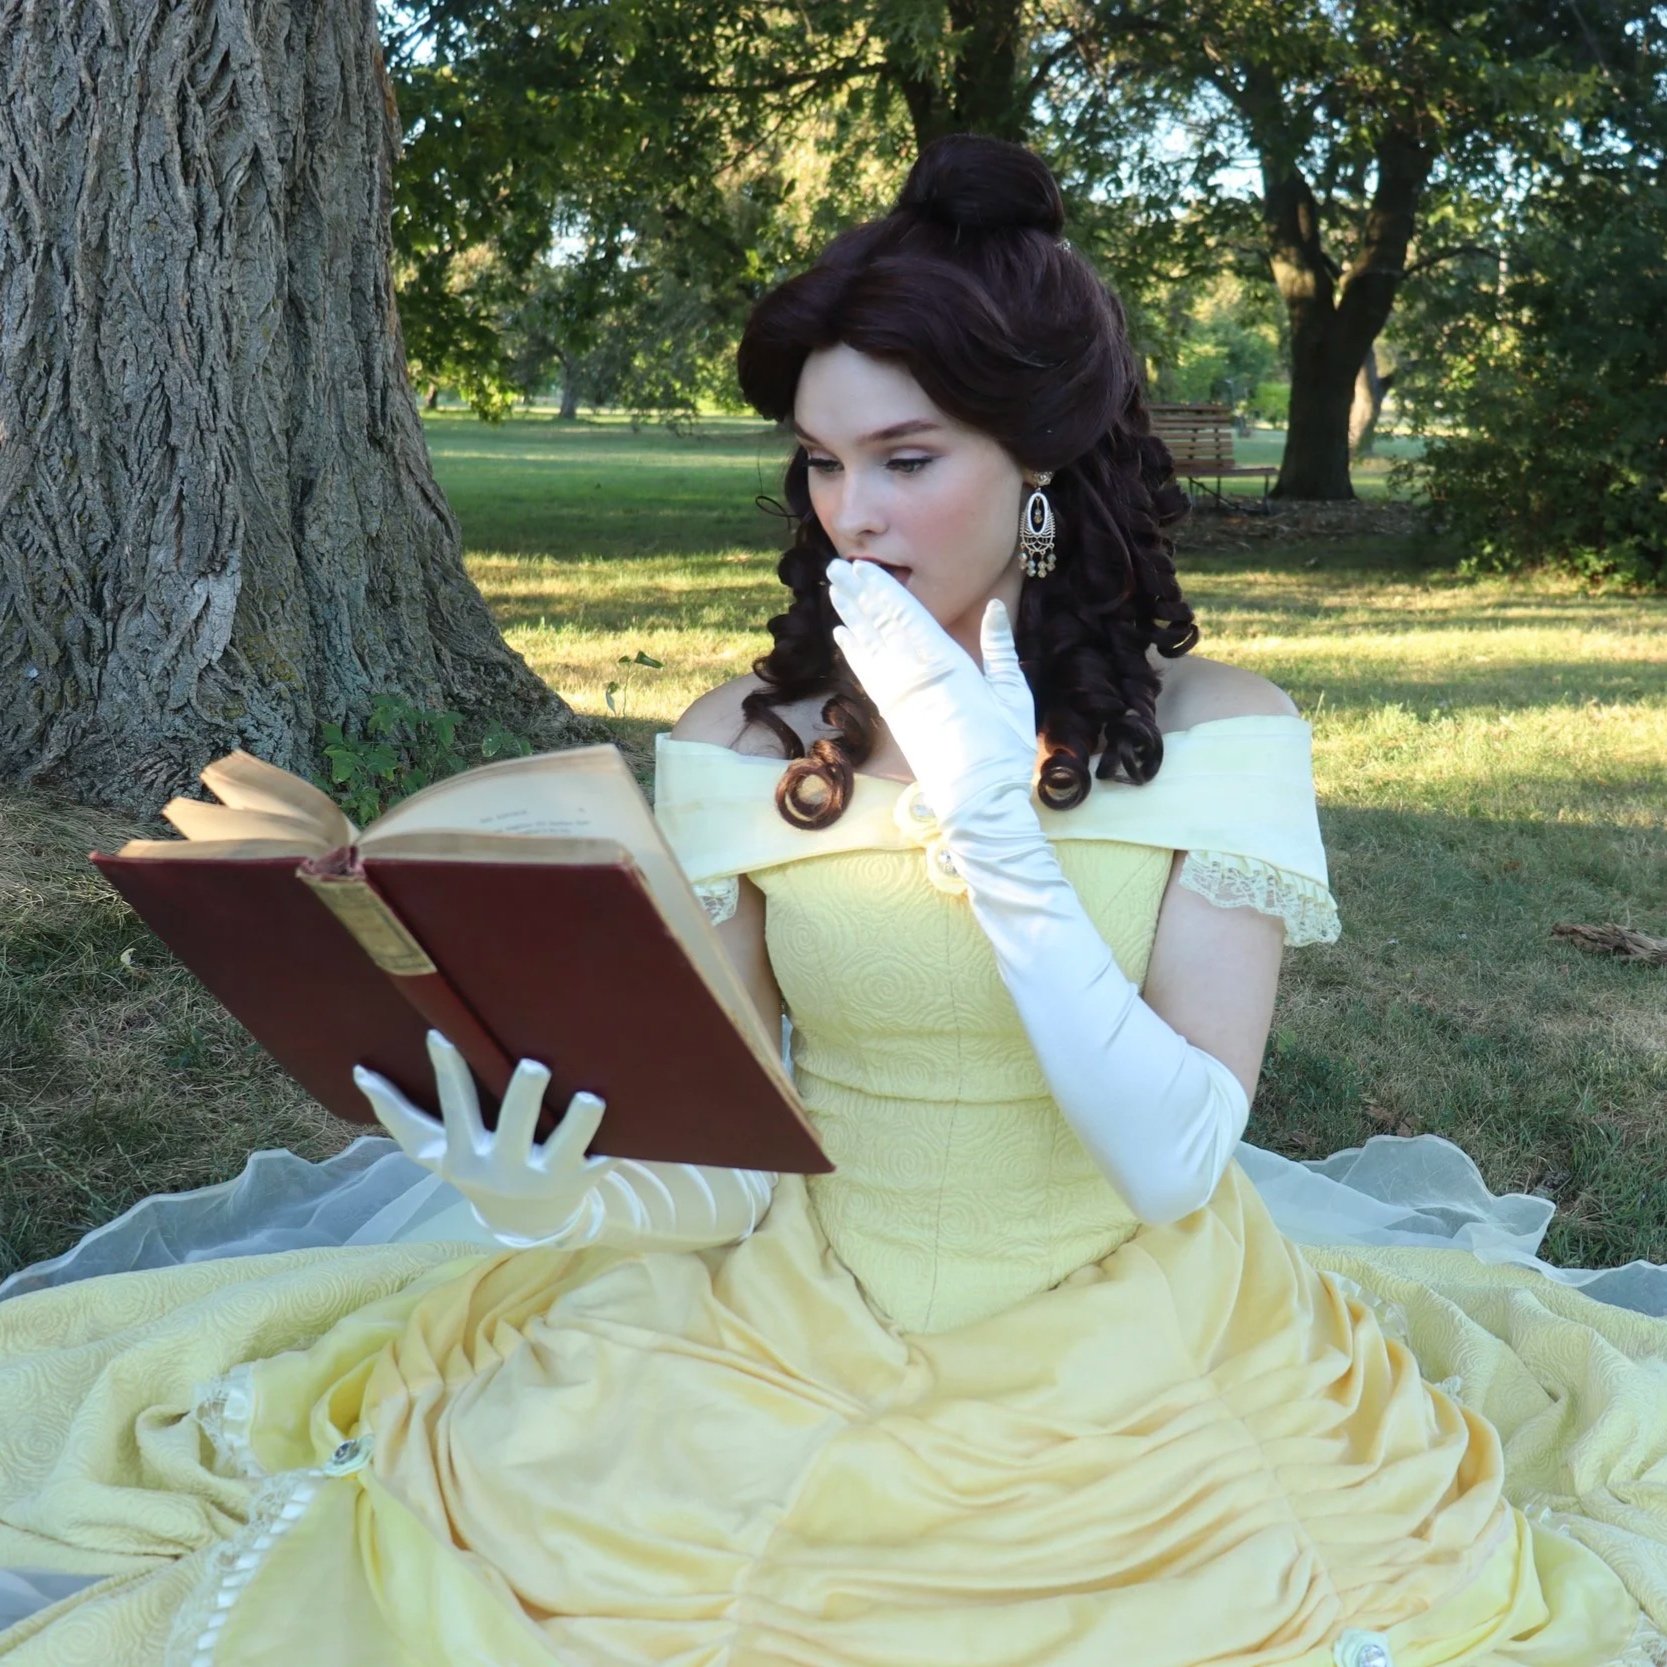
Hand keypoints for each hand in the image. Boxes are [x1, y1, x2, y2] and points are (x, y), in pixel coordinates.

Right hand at [354, 1030, 615, 1244]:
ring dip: (579, 1125)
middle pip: (513, 1128)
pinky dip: (618, 1145)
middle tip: (536, 1065)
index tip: (442, 1034)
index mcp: (469, 1153)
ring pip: (565, 1149)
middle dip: (524, 1099)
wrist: (526, 1223)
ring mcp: (546, 1176)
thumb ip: (400, 1115)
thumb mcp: (438, 1152)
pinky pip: (604, 1161)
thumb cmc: (477, 1166)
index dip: (448, 1072)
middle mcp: (506, 1167)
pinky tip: (644, 1124)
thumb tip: (359, 1071)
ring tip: (593, 1099)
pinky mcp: (583, 1180)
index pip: (455, 1107)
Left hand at [826, 558, 1036, 833]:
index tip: (862, 567)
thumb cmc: (1005, 749)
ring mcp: (899, 697)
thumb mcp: (1012, 693)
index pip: (907, 615)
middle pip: (880, 624)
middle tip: (836, 568)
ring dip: (850, 615)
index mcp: (948, 663)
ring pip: (869, 645)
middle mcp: (915, 674)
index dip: (882, 589)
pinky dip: (854, 651)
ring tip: (834, 589)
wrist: (978, 800)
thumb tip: (996, 607)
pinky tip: (842, 634)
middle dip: (858, 594)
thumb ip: (1000, 648)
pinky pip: (868, 674)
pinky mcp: (892, 717)